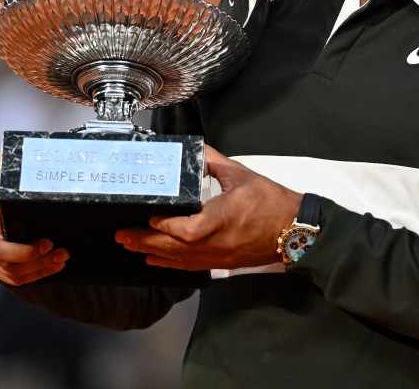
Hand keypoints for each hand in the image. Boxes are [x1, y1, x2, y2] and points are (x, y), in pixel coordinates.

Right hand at [0, 154, 69, 284]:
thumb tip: (0, 173)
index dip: (19, 249)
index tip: (45, 241)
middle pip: (6, 262)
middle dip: (33, 257)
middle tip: (55, 246)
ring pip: (14, 273)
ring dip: (41, 267)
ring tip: (62, 256)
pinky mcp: (0, 269)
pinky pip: (19, 278)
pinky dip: (39, 273)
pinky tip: (56, 265)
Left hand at [115, 146, 300, 271]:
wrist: (295, 230)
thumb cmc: (273, 203)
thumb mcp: (242, 175)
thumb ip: (214, 162)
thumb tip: (195, 152)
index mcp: (225, 216)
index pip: (188, 229)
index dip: (165, 226)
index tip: (148, 216)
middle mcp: (220, 241)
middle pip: (176, 248)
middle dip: (146, 240)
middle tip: (123, 234)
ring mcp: (220, 256)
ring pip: (180, 260)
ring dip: (153, 252)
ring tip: (130, 245)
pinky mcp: (223, 262)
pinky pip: (190, 266)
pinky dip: (169, 262)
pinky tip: (154, 259)